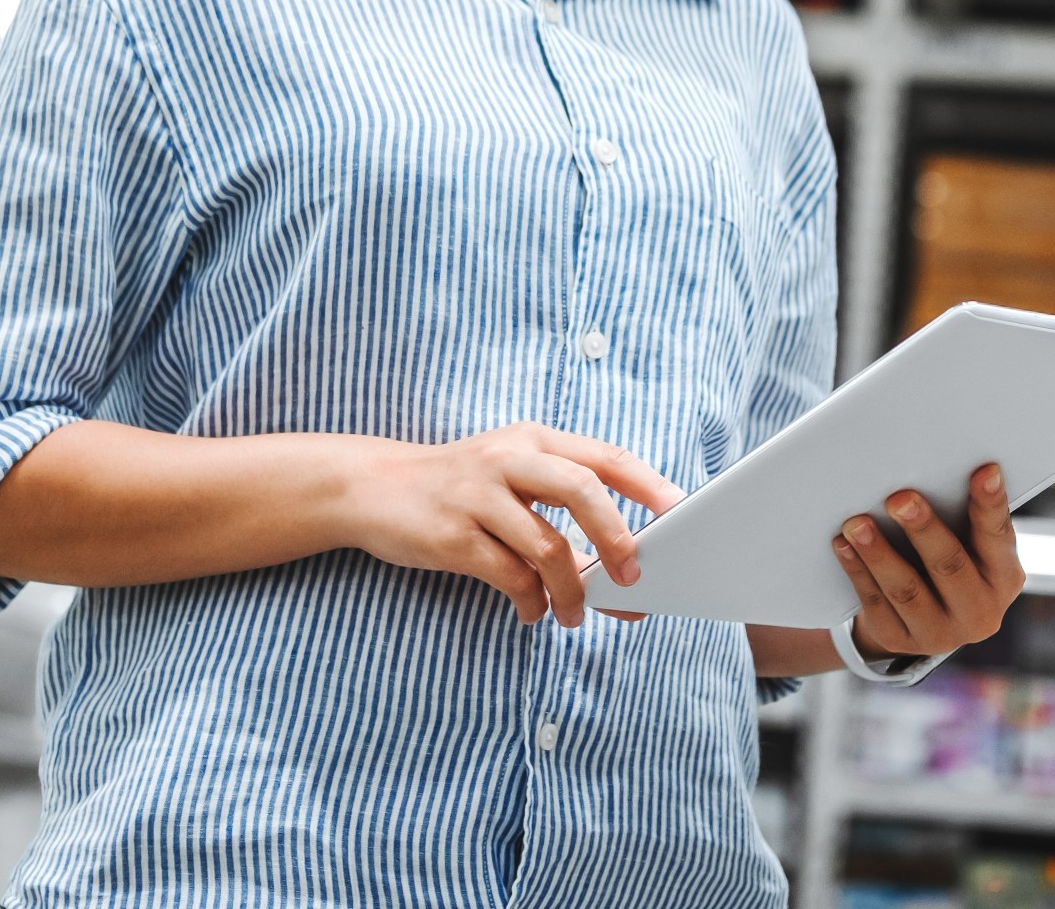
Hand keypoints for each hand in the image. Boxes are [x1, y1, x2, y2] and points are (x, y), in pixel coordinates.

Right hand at [345, 423, 684, 627]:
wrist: (371, 487)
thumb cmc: (460, 486)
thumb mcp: (510, 469)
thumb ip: (559, 497)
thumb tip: (622, 551)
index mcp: (534, 439)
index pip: (605, 458)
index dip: (649, 486)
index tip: (683, 516)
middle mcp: (509, 459)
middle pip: (582, 491)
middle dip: (618, 538)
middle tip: (633, 578)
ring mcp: (478, 496)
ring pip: (546, 545)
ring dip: (571, 590)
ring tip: (575, 615)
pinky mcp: (452, 535)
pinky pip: (508, 576)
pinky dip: (529, 602)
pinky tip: (531, 613)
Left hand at [833, 463, 1024, 660]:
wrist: (923, 620)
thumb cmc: (951, 563)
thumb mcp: (971, 547)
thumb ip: (965, 517)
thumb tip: (938, 465)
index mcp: (1004, 579)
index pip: (997, 536)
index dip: (991, 504)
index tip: (985, 472)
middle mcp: (980, 612)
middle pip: (949, 566)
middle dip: (923, 530)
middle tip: (899, 498)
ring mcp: (941, 633)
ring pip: (907, 590)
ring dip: (879, 553)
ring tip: (857, 523)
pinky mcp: (901, 640)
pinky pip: (877, 603)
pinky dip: (858, 572)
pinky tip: (844, 546)